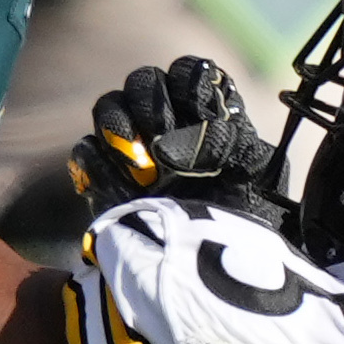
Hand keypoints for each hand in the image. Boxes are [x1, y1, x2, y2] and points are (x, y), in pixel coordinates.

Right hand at [63, 51, 288, 225]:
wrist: (214, 271)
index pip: (187, 72)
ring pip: (108, 107)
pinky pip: (86, 151)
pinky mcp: (103, 177)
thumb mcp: (256, 175)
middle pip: (142, 81)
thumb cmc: (244, 218)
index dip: (188, 85)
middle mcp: (166, 123)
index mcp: (205, 111)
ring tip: (144, 173)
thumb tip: (188, 140)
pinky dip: (100, 165)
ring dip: (122, 131)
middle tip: (165, 143)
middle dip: (152, 106)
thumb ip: (232, 141)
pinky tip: (125, 191)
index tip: (200, 113)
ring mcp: (132, 149)